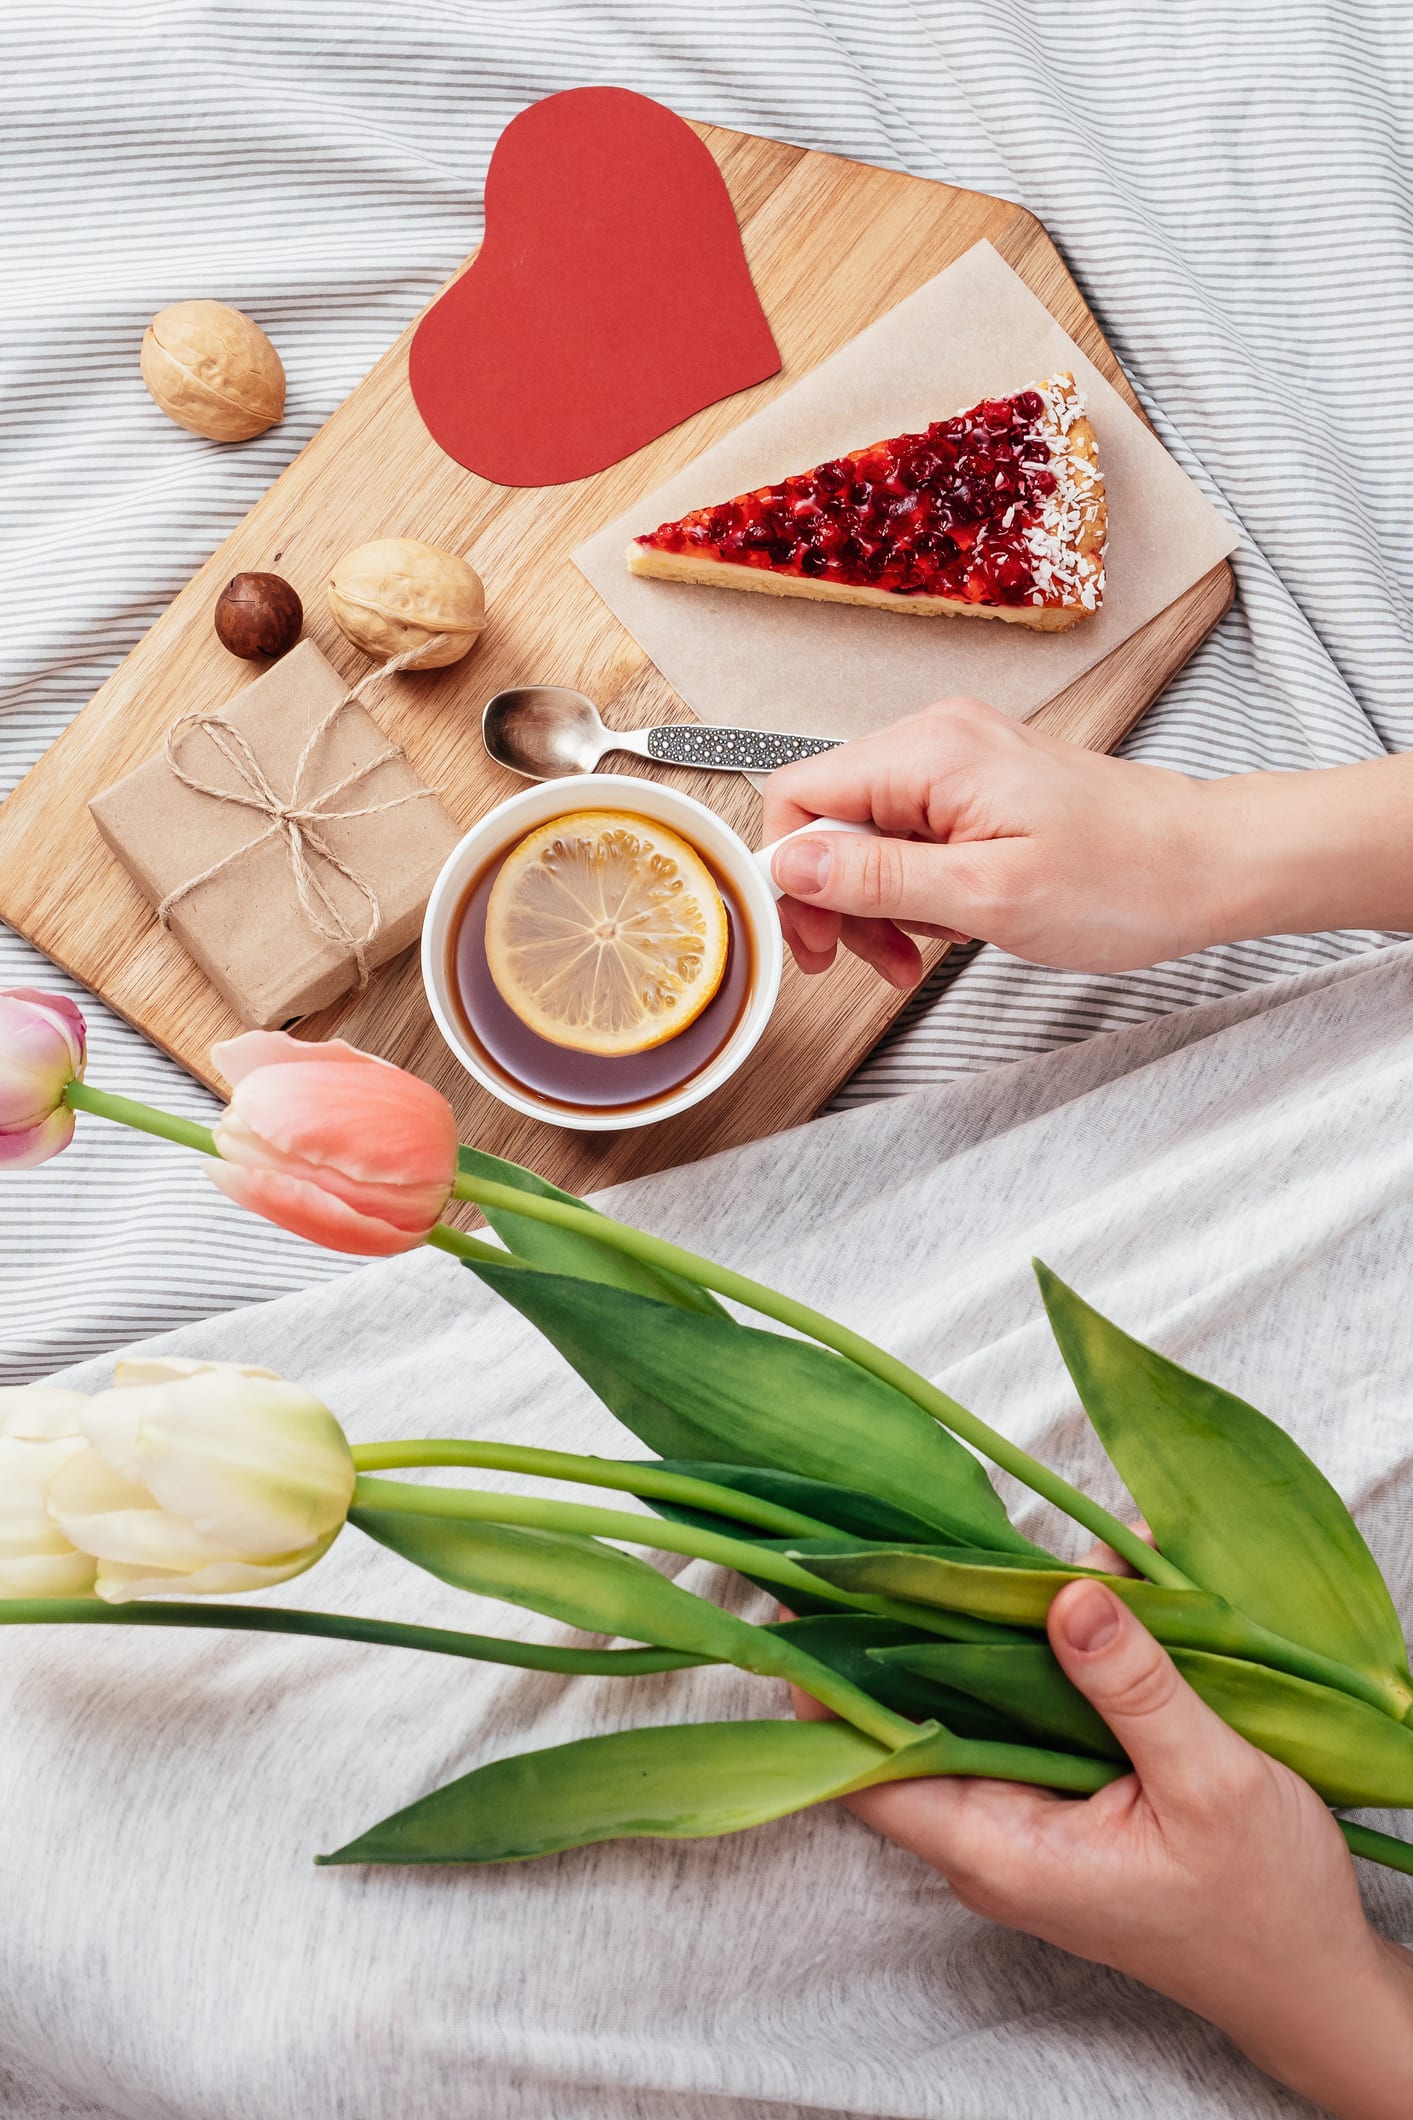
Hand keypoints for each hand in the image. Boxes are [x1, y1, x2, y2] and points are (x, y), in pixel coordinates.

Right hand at [763, 697, 1412, 987]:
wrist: (1209, 866)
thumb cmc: (1125, 878)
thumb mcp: (986, 895)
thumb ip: (877, 877)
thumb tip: (788, 865)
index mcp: (930, 753)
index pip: (799, 794)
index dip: (788, 873)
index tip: (811, 938)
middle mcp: (937, 742)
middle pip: (828, 817)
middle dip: (836, 899)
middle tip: (867, 960)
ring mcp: (959, 763)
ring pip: (866, 836)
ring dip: (877, 906)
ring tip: (914, 957)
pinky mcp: (979, 790)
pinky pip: (911, 839)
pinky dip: (914, 892)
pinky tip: (944, 926)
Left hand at [794, 1579, 1412, 2118]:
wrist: (1315, 1978)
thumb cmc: (1265, 1903)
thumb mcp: (1210, 1782)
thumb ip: (1132, 1689)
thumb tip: (1064, 1596)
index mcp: (1003, 1849)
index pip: (867, 1769)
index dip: (827, 1688)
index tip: (799, 1603)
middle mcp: (993, 1836)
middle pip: (915, 1719)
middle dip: (916, 1624)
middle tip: (903, 1530)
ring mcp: (1025, 1819)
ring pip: (976, 1704)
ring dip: (996, 1625)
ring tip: (1016, 1543)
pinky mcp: (1062, 1801)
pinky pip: (1028, 1711)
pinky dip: (1049, 1651)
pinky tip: (1086, 1590)